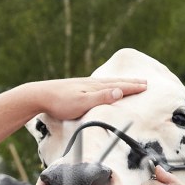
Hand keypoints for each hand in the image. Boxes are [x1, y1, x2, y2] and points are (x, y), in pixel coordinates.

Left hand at [30, 77, 146, 120]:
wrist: (38, 95)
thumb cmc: (60, 102)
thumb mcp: (82, 103)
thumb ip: (101, 97)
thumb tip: (121, 91)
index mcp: (95, 87)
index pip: (119, 86)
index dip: (133, 87)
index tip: (146, 86)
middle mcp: (91, 83)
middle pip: (115, 82)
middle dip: (130, 82)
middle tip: (145, 81)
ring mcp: (83, 84)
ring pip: (107, 82)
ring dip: (120, 82)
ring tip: (129, 82)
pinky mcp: (76, 88)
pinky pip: (98, 84)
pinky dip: (108, 84)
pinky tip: (104, 86)